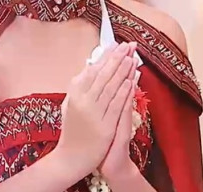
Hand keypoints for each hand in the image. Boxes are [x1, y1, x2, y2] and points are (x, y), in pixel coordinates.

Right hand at [49, 42, 135, 183]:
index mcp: (74, 93)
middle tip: (128, 45)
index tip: (115, 45)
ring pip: (111, 87)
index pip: (93, 69)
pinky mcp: (105, 125)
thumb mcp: (70, 104)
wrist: (71, 157)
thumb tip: (91, 67)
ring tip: (132, 57)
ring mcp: (94, 113)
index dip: (105, 56)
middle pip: (103, 74)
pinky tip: (131, 81)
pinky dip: (124, 92)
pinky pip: (117, 105)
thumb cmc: (72, 129)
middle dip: (117, 58)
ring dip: (123, 71)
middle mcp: (83, 100)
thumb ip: (79, 87)